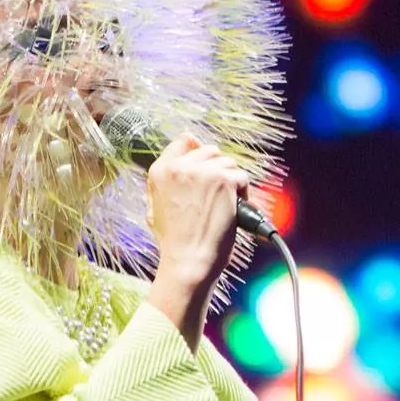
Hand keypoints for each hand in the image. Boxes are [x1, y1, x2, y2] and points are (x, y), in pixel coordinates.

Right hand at [143, 135, 248, 345]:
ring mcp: (203, 171)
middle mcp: (179, 166)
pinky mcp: (224, 180)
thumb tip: (187, 139)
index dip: (199, 155)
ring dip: (231, 184)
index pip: (184, 142)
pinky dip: (244, 194)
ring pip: (228, 164)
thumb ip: (167, 176)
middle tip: (217, 197)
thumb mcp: (155, 205)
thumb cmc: (175, 240)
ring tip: (224, 207)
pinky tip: (233, 211)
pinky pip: (242, 177)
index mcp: (159, 171)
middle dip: (217, 172)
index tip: (206, 171)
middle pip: (210, 152)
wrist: (188, 262)